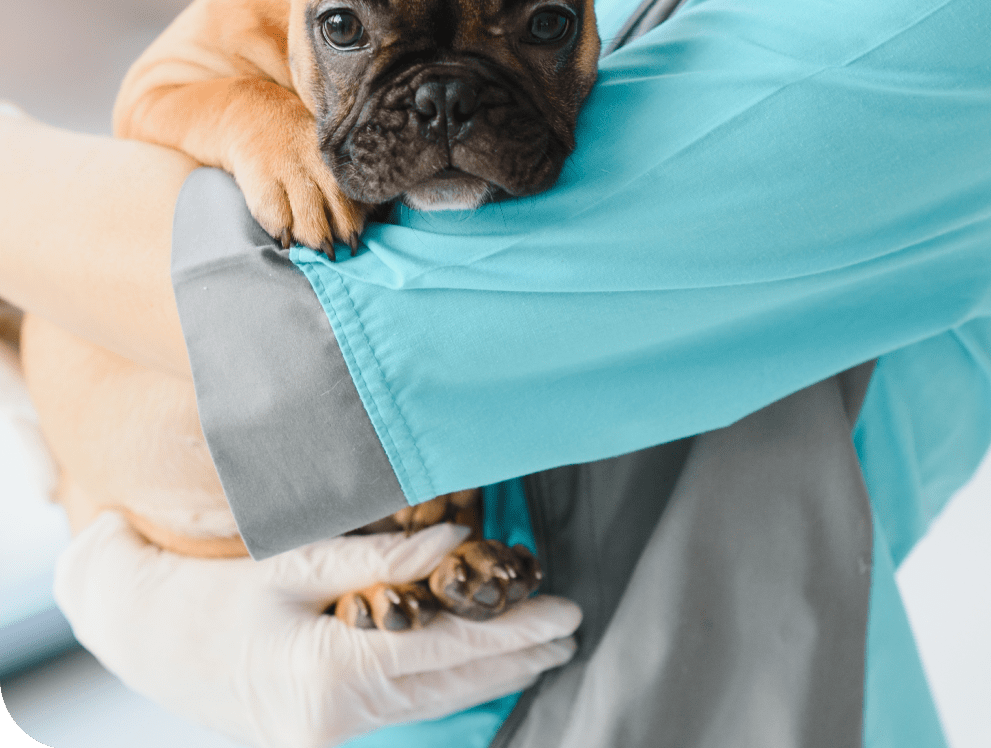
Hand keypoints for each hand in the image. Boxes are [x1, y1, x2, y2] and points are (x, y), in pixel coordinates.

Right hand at [55, 513, 580, 747]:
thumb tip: (458, 544)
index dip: (510, 633)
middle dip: (513, 658)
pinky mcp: (318, 730)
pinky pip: (400, 705)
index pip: (446, 653)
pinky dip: (444, 682)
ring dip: (485, 674)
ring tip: (536, 648)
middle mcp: (334, 720)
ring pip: (429, 702)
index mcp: (330, 677)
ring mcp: (325, 735)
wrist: (139, 632)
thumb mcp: (294, 562)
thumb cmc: (210, 590)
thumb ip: (383, 559)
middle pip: (447, 686)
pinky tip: (472, 665)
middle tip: (569, 630)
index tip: (564, 612)